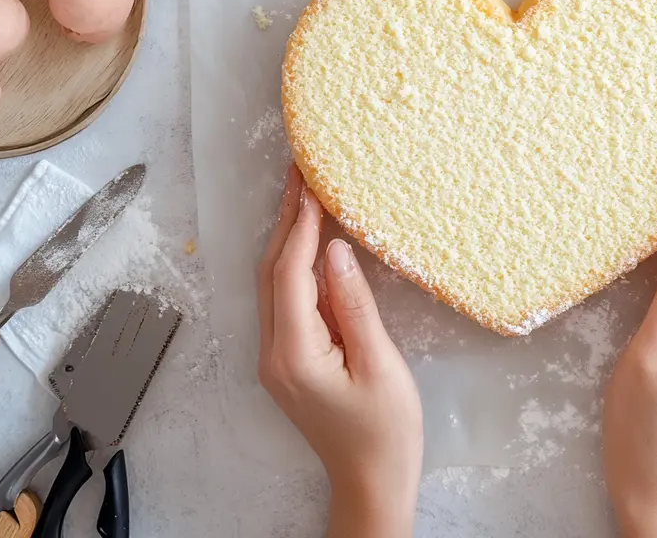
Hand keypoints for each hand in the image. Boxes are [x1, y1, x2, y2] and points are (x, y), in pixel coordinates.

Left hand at [256, 165, 422, 537]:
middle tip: (299, 173)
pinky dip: (295, 267)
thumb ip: (355, 305)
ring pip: (274, 285)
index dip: (301, 225)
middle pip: (271, 273)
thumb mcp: (380, 365)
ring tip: (304, 195)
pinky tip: (312, 245)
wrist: (371, 483)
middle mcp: (273, 353)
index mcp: (294, 353)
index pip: (290, 273)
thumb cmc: (386, 431)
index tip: (311, 181)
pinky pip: (286, 302)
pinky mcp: (288, 361)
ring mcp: (276, 358)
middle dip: (286, 220)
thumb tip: (337, 249)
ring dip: (288, 240)